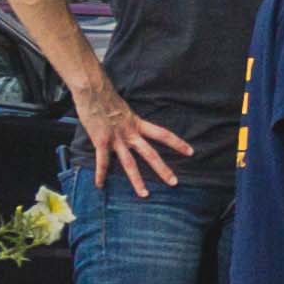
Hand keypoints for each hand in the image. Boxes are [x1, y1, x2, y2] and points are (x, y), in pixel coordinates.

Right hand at [72, 80, 193, 195]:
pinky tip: (100, 185)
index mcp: (137, 124)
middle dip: (163, 169)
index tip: (190, 152)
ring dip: (137, 181)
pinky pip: (102, 161)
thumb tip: (129, 126)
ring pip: (130, 164)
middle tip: (174, 182)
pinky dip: (101, 174)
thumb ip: (128, 121)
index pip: (163, 134)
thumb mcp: (124, 109)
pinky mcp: (101, 141)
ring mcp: (116, 139)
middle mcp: (130, 133)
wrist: (93, 89)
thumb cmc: (106, 96)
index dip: (177, 143)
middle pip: (150, 154)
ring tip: (144, 194)